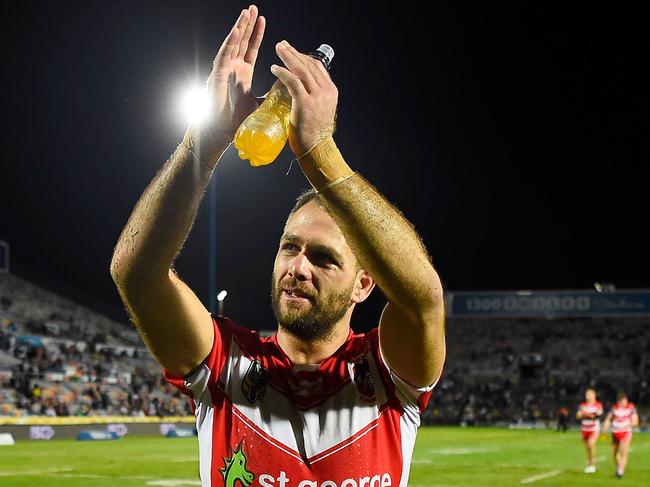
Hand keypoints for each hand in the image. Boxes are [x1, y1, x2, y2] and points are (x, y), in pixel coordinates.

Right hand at [199, 5, 264, 144]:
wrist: (224, 131)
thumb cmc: (238, 120)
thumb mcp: (259, 103)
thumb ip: (271, 95)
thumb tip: (287, 91)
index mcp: (242, 73)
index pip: (250, 48)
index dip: (256, 34)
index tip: (263, 20)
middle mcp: (232, 68)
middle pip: (241, 41)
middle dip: (247, 24)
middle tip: (253, 8)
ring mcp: (224, 70)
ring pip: (232, 45)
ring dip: (239, 28)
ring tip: (245, 13)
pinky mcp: (218, 76)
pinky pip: (224, 56)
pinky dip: (230, 43)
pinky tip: (237, 32)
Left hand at [270, 40, 337, 155]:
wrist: (316, 149)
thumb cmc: (314, 134)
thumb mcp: (320, 111)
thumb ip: (314, 98)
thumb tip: (300, 91)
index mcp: (331, 91)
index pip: (317, 67)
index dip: (303, 57)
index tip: (292, 52)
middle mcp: (326, 91)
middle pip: (309, 65)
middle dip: (294, 53)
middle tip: (281, 45)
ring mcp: (317, 97)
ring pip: (301, 70)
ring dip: (288, 57)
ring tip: (277, 50)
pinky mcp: (305, 103)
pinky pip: (293, 81)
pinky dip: (282, 72)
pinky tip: (274, 68)